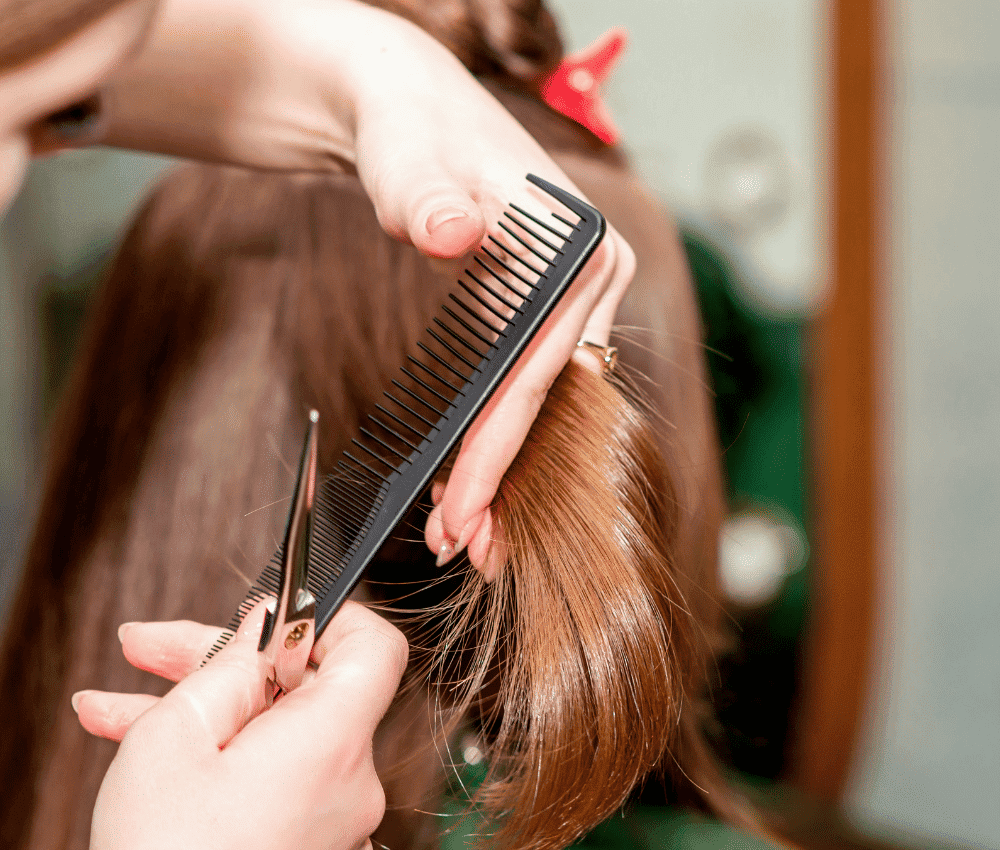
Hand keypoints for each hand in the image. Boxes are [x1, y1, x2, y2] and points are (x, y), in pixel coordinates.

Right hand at [76, 601, 406, 849]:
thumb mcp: (175, 737)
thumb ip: (229, 666)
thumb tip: (263, 627)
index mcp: (331, 741)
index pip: (375, 648)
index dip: (328, 616)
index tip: (273, 611)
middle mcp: (347, 779)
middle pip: (304, 686)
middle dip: (226, 659)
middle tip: (155, 644)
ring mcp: (328, 815)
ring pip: (274, 730)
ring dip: (204, 707)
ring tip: (122, 699)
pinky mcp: (303, 838)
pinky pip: (270, 774)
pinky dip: (218, 754)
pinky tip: (144, 738)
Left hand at [100, 0, 634, 572]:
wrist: (403, 107)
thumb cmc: (408, 127)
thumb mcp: (408, 155)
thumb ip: (424, 194)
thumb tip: (452, 232)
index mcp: (583, 245)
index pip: (540, 370)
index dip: (498, 450)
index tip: (459, 511)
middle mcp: (592, 278)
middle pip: (546, 400)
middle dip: (499, 478)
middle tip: (458, 546)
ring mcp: (570, 296)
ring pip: (538, 403)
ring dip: (499, 470)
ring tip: (462, 534)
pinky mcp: (540, 308)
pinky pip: (523, 385)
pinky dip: (494, 435)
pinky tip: (469, 481)